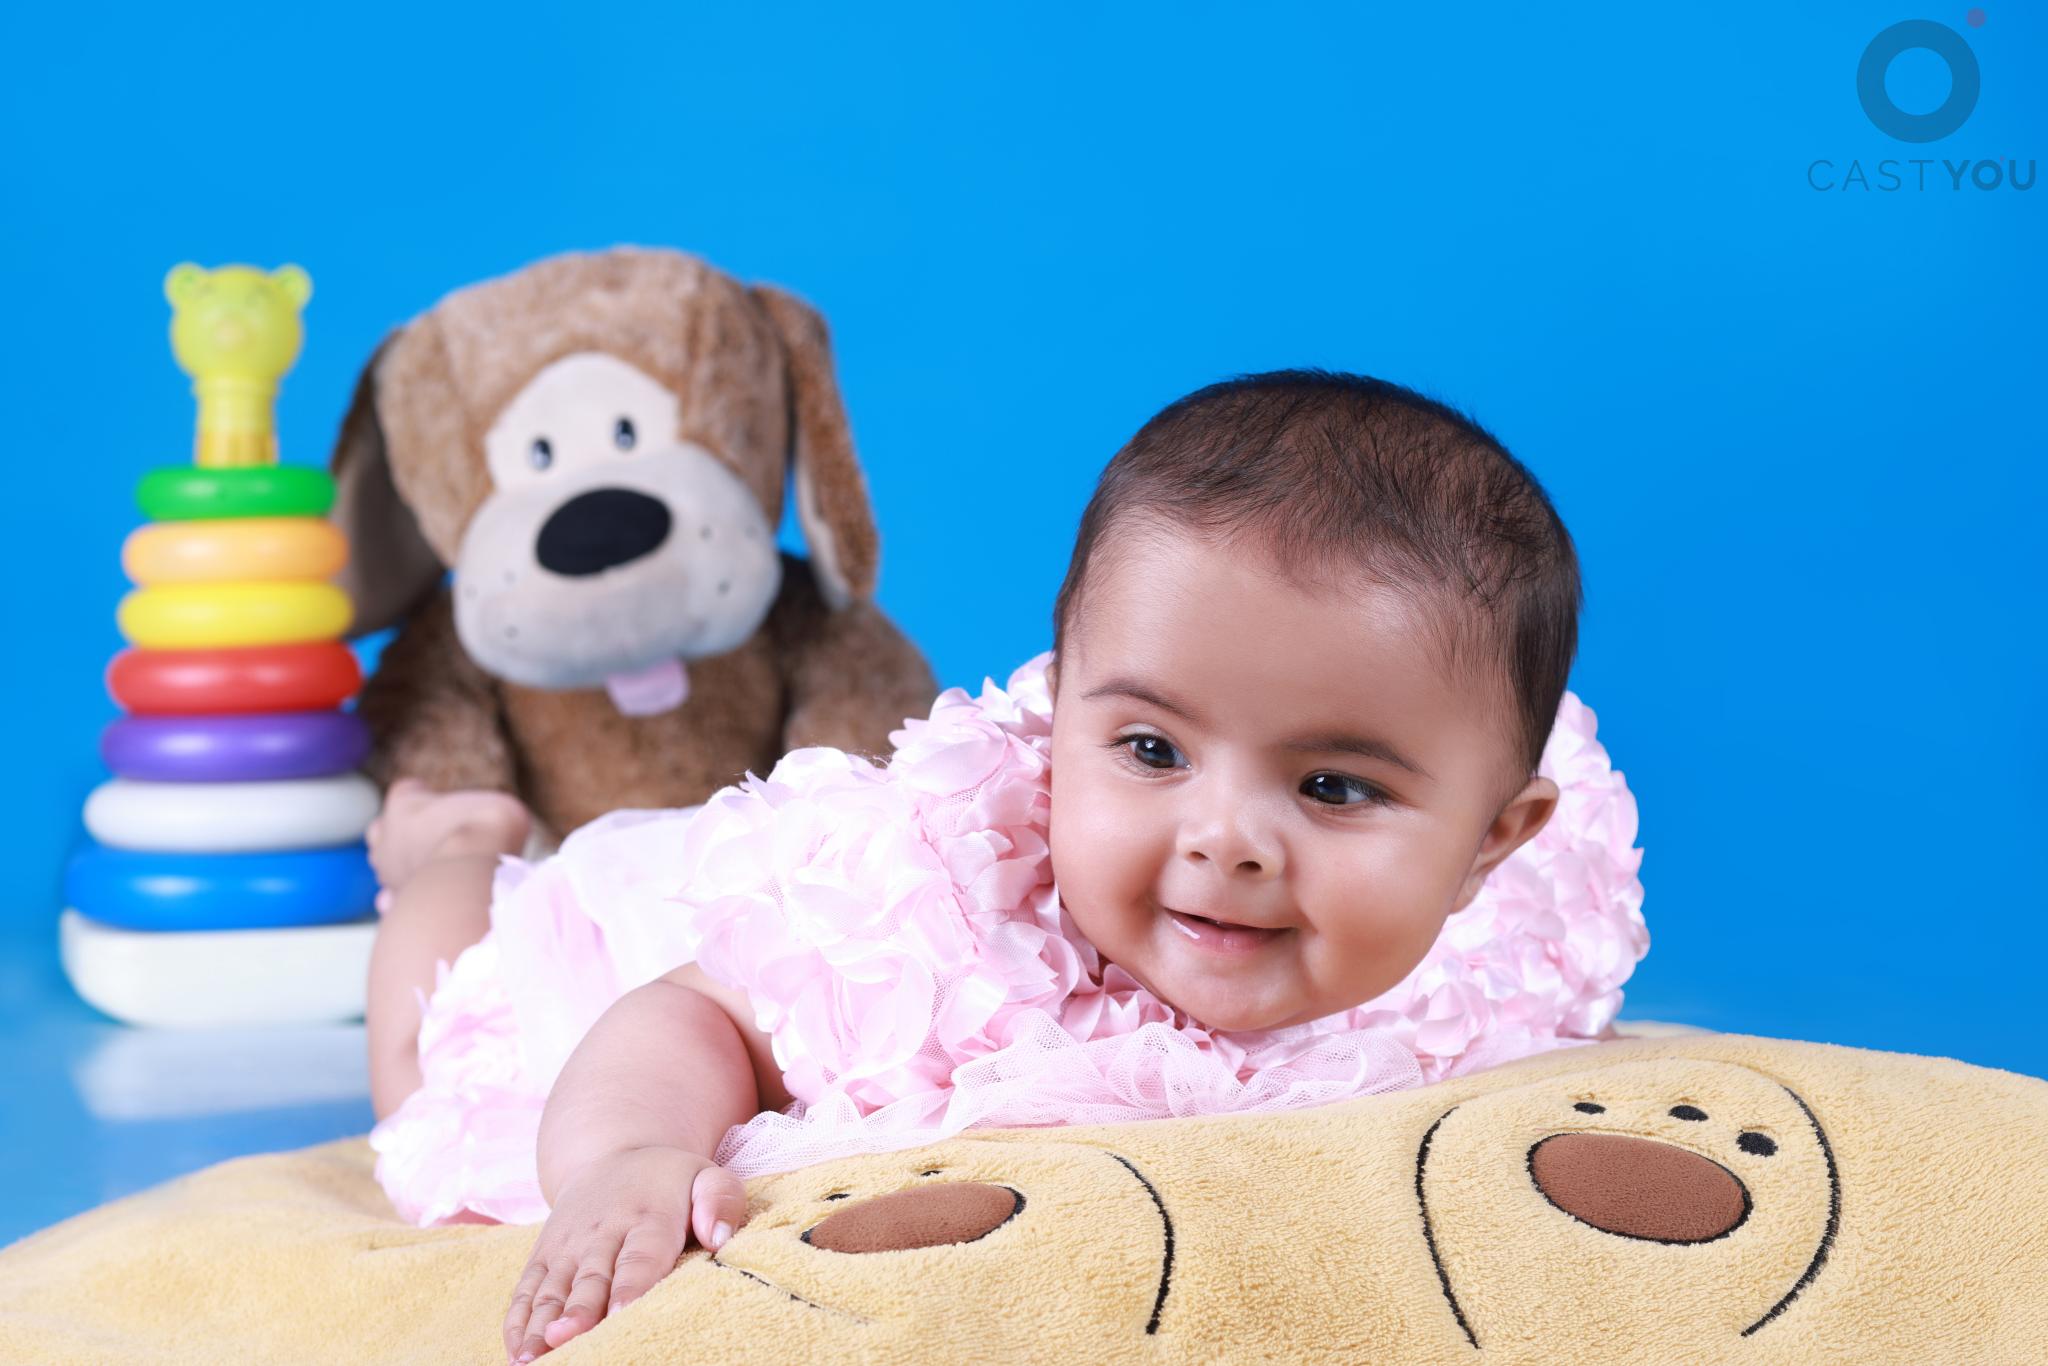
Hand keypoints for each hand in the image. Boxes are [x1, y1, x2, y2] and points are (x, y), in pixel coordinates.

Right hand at [503, 1145, 745, 1362]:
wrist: (615, 1154)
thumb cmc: (671, 1182)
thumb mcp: (705, 1176)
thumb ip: (720, 1200)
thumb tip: (718, 1238)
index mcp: (647, 1216)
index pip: (640, 1257)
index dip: (629, 1288)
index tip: (619, 1316)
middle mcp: (601, 1232)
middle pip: (590, 1279)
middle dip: (577, 1313)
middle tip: (566, 1341)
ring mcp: (567, 1245)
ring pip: (552, 1290)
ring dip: (540, 1326)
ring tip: (532, 1360)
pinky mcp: (543, 1255)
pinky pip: (527, 1290)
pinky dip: (518, 1322)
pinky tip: (517, 1353)